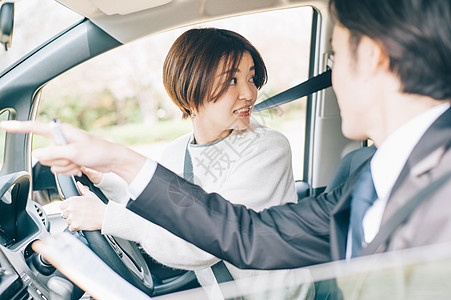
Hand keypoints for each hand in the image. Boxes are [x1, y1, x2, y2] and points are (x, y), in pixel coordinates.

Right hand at [0, 120, 145, 182]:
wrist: (111, 160)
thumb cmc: (97, 151)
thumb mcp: (74, 152)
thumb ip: (53, 154)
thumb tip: (37, 156)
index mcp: (60, 132)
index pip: (34, 128)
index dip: (18, 127)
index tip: (4, 125)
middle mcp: (60, 140)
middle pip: (44, 155)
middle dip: (59, 161)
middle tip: (74, 158)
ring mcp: (64, 150)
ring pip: (52, 165)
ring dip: (66, 167)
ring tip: (79, 162)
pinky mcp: (68, 158)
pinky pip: (60, 170)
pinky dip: (70, 170)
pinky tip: (80, 166)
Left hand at [60, 182, 106, 230]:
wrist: (104, 216)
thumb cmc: (98, 206)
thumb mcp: (90, 195)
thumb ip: (82, 189)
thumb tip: (78, 184)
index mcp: (73, 200)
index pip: (61, 205)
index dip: (66, 207)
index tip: (72, 208)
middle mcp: (71, 209)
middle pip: (63, 214)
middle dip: (69, 214)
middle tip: (78, 214)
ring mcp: (72, 218)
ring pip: (67, 221)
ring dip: (72, 221)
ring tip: (81, 218)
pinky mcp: (75, 225)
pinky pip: (71, 227)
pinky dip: (75, 227)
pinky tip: (82, 223)